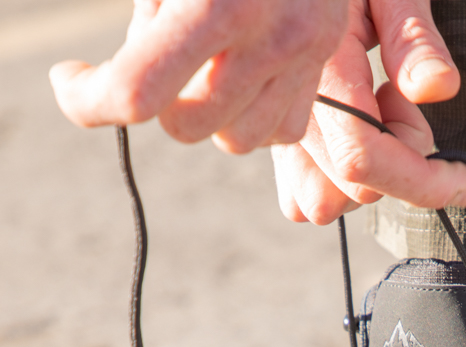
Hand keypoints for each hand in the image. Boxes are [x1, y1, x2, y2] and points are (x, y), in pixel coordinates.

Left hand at [50, 0, 349, 152]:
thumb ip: (148, 16)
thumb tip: (119, 85)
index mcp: (217, 5)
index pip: (136, 91)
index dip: (88, 100)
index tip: (70, 79)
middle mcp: (267, 40)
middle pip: (186, 127)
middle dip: (161, 101)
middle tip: (155, 53)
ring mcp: (301, 58)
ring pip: (237, 140)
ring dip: (210, 114)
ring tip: (204, 62)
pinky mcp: (321, 66)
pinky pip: (281, 130)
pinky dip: (253, 113)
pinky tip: (241, 71)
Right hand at [270, 0, 465, 224]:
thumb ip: (412, 37)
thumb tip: (437, 88)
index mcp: (316, 69)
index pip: (363, 157)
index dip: (425, 182)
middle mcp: (286, 108)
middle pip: (355, 187)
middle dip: (400, 159)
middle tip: (398, 98)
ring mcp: (273, 131)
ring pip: (326, 201)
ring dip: (367, 172)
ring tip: (371, 107)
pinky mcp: (272, 144)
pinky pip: (300, 198)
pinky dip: (336, 181)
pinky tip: (349, 132)